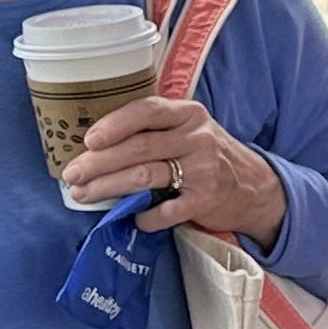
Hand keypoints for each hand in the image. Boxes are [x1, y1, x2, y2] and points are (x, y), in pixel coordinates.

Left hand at [62, 97, 286, 242]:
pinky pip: (166, 210)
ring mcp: (203, 169)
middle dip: (99, 162)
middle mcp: (197, 138)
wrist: (255, 187)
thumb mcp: (190, 130)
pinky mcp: (206, 200)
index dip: (115, 124)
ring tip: (84, 194)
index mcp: (188, 114)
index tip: (89, 139)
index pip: (147, 111)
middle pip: (139, 147)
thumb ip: (155, 129)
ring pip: (146, 176)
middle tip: (72, 174)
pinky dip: (145, 216)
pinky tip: (132, 217)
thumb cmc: (209, 156)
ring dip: (109, 187)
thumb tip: (96, 144)